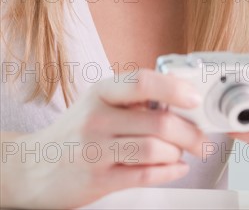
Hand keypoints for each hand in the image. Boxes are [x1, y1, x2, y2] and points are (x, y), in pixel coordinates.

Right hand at [4, 69, 207, 208]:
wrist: (33, 166)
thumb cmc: (74, 130)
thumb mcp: (97, 101)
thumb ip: (131, 97)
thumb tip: (177, 97)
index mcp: (100, 91)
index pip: (142, 81)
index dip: (174, 88)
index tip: (194, 97)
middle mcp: (97, 118)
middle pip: (158, 121)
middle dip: (190, 131)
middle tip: (201, 137)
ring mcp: (96, 150)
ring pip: (155, 149)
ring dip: (178, 153)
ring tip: (182, 153)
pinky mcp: (98, 180)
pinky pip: (145, 176)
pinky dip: (169, 172)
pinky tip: (176, 168)